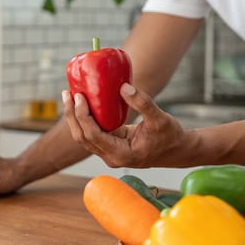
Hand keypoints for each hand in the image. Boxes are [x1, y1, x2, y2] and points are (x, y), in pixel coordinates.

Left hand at [61, 83, 192, 167]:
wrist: (177, 150)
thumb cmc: (171, 137)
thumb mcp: (160, 119)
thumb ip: (143, 103)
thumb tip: (123, 87)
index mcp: (120, 154)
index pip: (93, 135)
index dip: (83, 116)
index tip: (79, 97)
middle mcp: (111, 156)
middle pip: (82, 137)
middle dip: (72, 115)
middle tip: (67, 93)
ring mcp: (109, 153)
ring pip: (84, 136)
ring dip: (74, 117)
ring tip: (69, 96)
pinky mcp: (110, 145)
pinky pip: (92, 132)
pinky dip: (85, 118)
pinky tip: (82, 103)